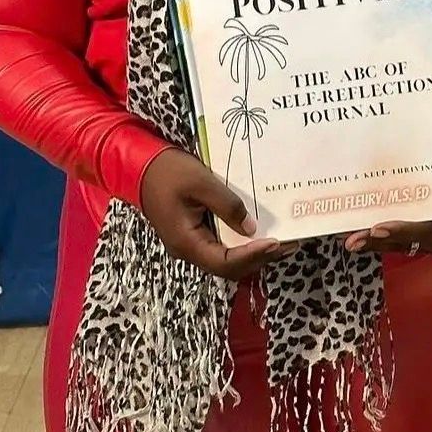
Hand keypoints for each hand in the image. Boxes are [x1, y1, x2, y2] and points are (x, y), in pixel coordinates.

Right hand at [140, 147, 297, 280]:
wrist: (140, 165)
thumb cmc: (168, 172)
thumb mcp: (201, 183)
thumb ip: (228, 206)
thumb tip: (251, 229)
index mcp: (187, 242)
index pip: (225, 262)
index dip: (253, 256)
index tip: (277, 242)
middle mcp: (190, 249)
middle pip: (230, 266)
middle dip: (261, 257)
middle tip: (290, 243)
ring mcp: (192, 243)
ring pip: (228, 259)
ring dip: (255, 253)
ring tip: (283, 240)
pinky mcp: (197, 234)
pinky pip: (223, 246)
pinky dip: (244, 244)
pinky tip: (261, 232)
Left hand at [340, 216, 431, 257]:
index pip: (426, 228)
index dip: (402, 230)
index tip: (378, 228)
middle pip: (406, 242)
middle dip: (377, 241)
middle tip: (352, 239)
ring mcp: (430, 243)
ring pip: (397, 246)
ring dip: (371, 242)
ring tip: (346, 238)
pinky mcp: (419, 243)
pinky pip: (396, 244)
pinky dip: (378, 239)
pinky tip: (356, 234)